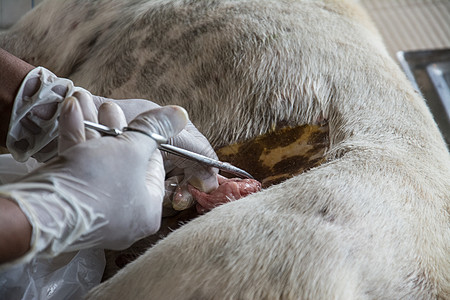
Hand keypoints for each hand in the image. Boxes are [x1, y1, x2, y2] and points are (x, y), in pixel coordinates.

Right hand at [7, 67, 218, 205]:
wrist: (41, 211)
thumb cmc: (100, 181)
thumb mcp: (133, 149)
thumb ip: (156, 129)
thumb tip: (180, 114)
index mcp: (148, 209)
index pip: (153, 167)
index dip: (144, 138)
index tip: (135, 118)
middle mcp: (124, 215)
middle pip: (123, 162)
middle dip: (112, 127)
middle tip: (107, 107)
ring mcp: (95, 211)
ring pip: (97, 161)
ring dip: (90, 126)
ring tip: (82, 98)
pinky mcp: (70, 203)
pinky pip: (78, 168)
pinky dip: (75, 140)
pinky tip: (70, 110)